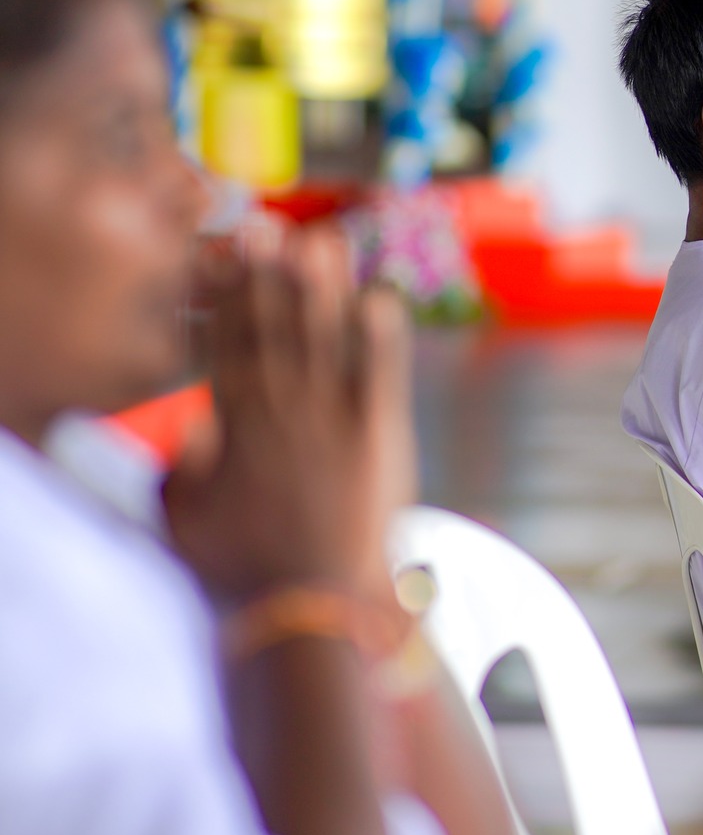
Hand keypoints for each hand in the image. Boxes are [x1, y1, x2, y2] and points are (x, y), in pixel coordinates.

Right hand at [165, 224, 412, 601]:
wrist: (310, 607)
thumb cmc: (245, 571)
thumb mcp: (188, 519)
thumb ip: (186, 469)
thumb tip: (195, 427)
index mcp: (235, 429)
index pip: (229, 347)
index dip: (229, 297)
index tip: (226, 255)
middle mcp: (283, 415)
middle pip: (275, 332)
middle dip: (271, 277)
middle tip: (268, 227)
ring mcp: (333, 423)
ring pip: (325, 343)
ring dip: (323, 290)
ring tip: (322, 242)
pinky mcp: (380, 438)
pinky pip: (381, 377)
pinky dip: (382, 337)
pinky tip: (382, 297)